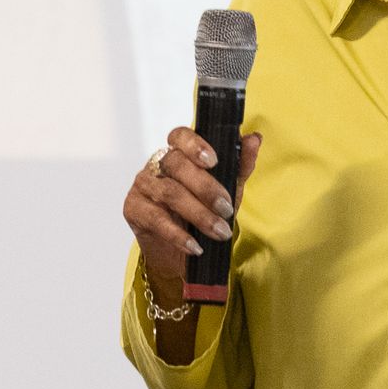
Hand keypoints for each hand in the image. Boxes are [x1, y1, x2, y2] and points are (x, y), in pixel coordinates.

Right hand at [123, 127, 262, 297]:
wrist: (180, 252)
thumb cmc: (203, 212)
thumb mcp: (227, 190)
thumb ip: (240, 165)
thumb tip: (255, 139)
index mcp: (178, 153)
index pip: (180, 136)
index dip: (194, 144)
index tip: (213, 161)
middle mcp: (157, 164)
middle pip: (176, 164)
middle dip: (206, 188)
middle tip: (227, 209)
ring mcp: (143, 185)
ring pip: (169, 192)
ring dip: (199, 214)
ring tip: (220, 231)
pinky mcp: (133, 209)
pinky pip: (156, 218)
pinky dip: (179, 234)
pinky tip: (195, 246)